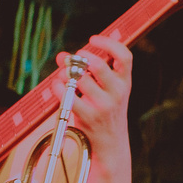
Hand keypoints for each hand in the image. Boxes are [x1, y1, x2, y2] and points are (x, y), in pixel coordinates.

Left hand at [58, 37, 134, 182]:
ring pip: (79, 78)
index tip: (93, 39)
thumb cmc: (105, 111)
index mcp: (125, 83)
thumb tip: (62, 56)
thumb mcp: (109, 91)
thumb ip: (91, 72)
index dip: (109, 43)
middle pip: (97, 65)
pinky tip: (57, 86)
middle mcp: (118, 92)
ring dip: (65, 73)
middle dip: (79, 58)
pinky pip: (67, 94)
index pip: (125, 56)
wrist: (111, 143)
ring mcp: (104, 105)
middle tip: (72, 59)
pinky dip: (57, 87)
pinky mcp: (89, 115)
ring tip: (62, 75)